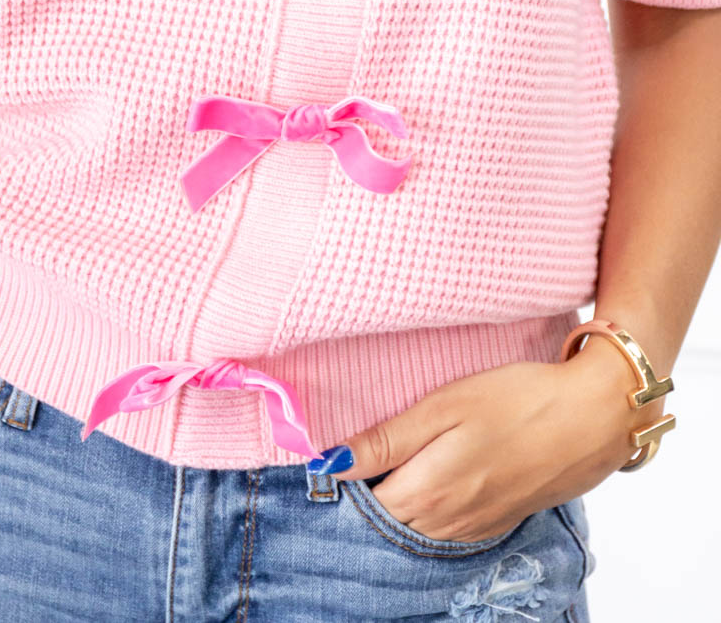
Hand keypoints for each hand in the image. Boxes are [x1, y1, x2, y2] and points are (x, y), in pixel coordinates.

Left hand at [330, 340, 649, 543]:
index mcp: (427, 490)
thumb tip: (332, 463)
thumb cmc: (518, 400)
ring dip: (402, 499)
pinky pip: (448, 526)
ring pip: (417, 525)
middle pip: (388, 517)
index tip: (342, 448)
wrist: (593, 419)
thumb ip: (387, 439)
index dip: (348, 475)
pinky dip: (433, 506)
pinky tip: (440, 472)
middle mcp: (447, 519)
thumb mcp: (444, 406)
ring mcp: (475, 525)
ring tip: (403, 455)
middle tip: (370, 447)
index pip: (363, 500)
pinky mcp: (497, 521)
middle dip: (372, 489)